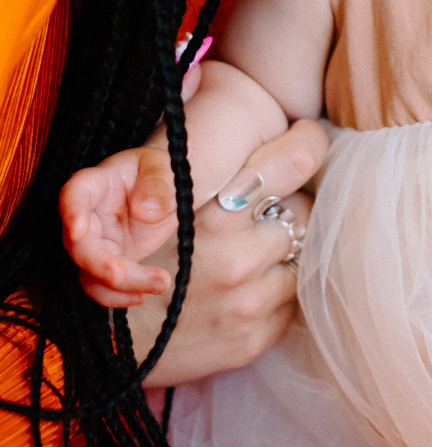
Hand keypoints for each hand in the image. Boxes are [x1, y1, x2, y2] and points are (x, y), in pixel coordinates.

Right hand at [60, 146, 176, 307]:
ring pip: (89, 272)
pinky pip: (104, 286)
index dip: (71, 212)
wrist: (166, 188)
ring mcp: (97, 241)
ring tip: (161, 282)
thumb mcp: (164, 169)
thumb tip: (146, 212)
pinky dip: (121, 296)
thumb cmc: (160, 171)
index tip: (77, 230)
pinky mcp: (109, 262)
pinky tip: (146, 294)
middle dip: (97, 263)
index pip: (74, 194)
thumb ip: (157, 186)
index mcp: (97, 183)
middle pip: (78, 244)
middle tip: (121, 274)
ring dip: (119, 287)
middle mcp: (89, 215)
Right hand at [129, 118, 329, 386]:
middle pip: (304, 212)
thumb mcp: (167, 202)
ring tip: (251, 255)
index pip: (295, 162)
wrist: (106, 343)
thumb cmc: (139, 257)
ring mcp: (248, 302)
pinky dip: (275, 293)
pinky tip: (246, 290)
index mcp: (216, 212)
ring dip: (283, 255)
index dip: (310, 144)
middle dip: (287, 208)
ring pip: (303, 260)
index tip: (310, 137)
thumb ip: (214, 169)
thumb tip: (233, 103)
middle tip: (263, 214)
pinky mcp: (252, 338)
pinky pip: (291, 304)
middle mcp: (239, 257)